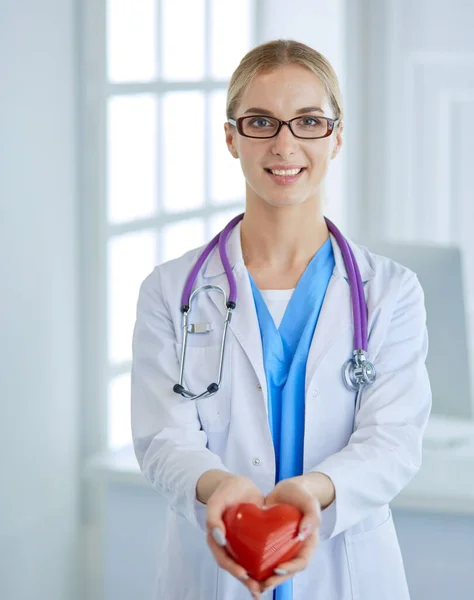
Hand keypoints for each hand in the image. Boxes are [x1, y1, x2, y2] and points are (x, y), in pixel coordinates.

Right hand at [205, 474, 264, 596]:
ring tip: (263, 589)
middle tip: (257, 588)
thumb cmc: (226, 491)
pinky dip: (262, 568)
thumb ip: (213, 517)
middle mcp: (228, 545)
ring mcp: (240, 545)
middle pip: (235, 566)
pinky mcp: (252, 541)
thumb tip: (218, 537)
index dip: (232, 567)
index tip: (243, 573)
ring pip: (245, 565)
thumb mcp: (216, 501)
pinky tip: (271, 576)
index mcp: (216, 538)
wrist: (240, 484)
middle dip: (245, 580)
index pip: (222, 557)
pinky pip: (255, 557)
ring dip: (253, 579)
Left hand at [259, 476, 321, 593]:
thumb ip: (312, 516)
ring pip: (273, 568)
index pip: (301, 562)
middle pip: (286, 571)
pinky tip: (243, 571)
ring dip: (263, 579)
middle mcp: (294, 549)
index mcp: (306, 544)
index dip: (291, 568)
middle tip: (262, 585)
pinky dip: (255, 566)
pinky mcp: (268, 544)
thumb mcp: (310, 502)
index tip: (278, 568)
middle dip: (275, 580)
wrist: (287, 489)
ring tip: (251, 585)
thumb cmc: (301, 496)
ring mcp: (281, 548)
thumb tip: (303, 532)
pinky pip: (263, 558)